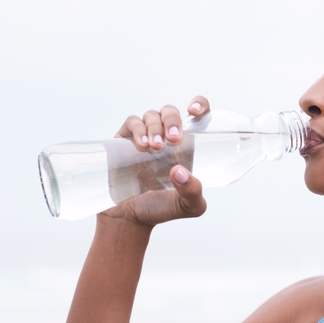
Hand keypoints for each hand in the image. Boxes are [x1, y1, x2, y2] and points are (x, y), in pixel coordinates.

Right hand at [101, 96, 210, 226]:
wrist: (129, 218)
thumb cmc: (161, 210)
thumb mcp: (188, 207)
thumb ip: (193, 192)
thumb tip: (180, 171)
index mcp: (187, 146)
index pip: (197, 116)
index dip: (199, 104)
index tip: (194, 111)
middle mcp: (166, 138)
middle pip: (171, 112)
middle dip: (173, 120)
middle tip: (174, 139)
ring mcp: (145, 137)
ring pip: (152, 115)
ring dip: (155, 126)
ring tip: (155, 148)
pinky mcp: (124, 140)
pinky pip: (131, 122)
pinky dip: (137, 129)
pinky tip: (141, 146)